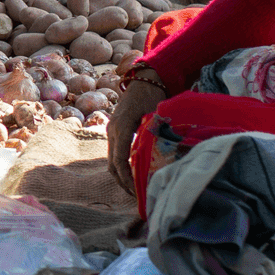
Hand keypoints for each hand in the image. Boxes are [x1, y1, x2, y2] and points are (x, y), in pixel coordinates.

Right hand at [107, 76, 168, 194]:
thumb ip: (156, 136)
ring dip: (121, 175)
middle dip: (122, 181)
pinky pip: (115, 152)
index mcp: (122, 128)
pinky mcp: (115, 130)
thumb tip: (163, 160)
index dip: (127, 178)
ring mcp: (112, 130)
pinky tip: (133, 172)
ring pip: (111, 159)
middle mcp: (113, 130)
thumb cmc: (154, 96)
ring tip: (134, 187)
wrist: (145, 79)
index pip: (120, 161)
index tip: (137, 191)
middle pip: (112, 164)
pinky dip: (122, 165)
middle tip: (136, 195)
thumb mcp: (157, 116)